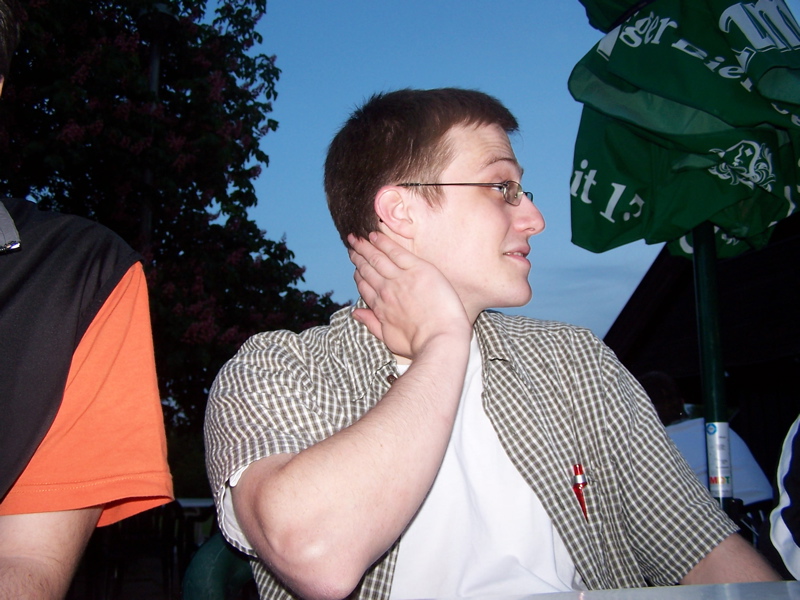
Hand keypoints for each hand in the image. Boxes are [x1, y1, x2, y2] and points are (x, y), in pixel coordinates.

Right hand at [348, 232, 469, 359]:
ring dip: (366, 247)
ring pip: (378, 259)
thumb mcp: (389, 339)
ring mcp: (401, 279)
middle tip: (352, 245)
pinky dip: (384, 243)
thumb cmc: (419, 344)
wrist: (440, 339)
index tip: (355, 268)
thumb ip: (371, 323)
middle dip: (358, 256)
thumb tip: (355, 312)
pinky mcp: (418, 270)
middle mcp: (386, 290)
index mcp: (380, 307)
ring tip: (357, 238)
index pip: (364, 287)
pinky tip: (375, 235)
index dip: (358, 275)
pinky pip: (396, 252)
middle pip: (368, 269)